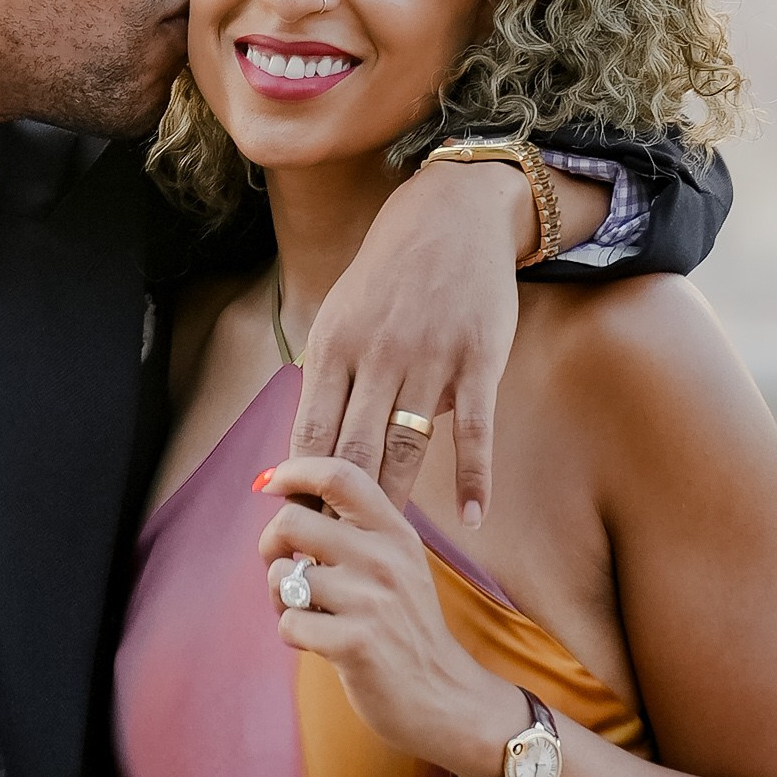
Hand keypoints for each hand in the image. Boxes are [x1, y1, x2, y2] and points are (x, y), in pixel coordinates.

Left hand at [257, 456, 527, 776]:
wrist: (446, 697)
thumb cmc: (406, 627)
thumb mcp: (399, 564)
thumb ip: (356, 531)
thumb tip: (288, 494)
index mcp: (396, 532)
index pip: (340, 473)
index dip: (295, 469)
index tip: (270, 482)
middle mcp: (384, 559)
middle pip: (292, 521)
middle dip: (270, 544)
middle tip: (284, 567)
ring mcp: (369, 601)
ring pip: (281, 575)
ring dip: (278, 596)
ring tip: (307, 612)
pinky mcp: (352, 643)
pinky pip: (288, 621)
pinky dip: (294, 634)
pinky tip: (320, 642)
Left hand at [291, 157, 536, 522]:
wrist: (452, 216)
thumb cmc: (389, 273)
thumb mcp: (341, 315)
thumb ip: (328, 378)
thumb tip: (307, 447)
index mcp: (333, 347)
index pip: (310, 435)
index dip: (303, 489)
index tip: (298, 531)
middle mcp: (376, 355)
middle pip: (354, 453)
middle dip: (341, 512)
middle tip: (336, 560)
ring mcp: (429, 359)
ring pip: (408, 448)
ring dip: (397, 504)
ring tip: (388, 552)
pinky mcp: (477, 362)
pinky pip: (474, 432)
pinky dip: (474, 479)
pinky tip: (471, 518)